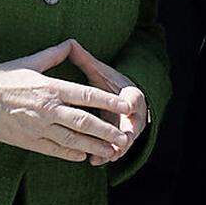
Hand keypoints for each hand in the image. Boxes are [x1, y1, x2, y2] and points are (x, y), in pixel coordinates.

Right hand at [0, 39, 132, 163]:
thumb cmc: (0, 77)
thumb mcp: (29, 62)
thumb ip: (54, 55)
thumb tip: (70, 43)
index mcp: (50, 87)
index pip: (87, 95)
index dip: (109, 101)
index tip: (126, 105)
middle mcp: (47, 109)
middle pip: (85, 122)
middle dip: (107, 130)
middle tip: (124, 136)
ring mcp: (37, 127)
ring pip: (72, 140)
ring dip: (94, 146)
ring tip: (111, 150)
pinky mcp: (27, 140)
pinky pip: (54, 149)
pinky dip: (70, 153)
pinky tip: (83, 155)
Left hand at [65, 43, 149, 165]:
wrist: (122, 100)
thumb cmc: (108, 84)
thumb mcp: (99, 71)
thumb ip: (86, 60)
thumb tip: (71, 43)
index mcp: (130, 93)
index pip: (134, 97)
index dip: (131, 102)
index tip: (128, 106)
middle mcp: (133, 113)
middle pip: (133, 124)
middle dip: (126, 132)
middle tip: (120, 138)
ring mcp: (128, 128)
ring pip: (124, 141)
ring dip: (114, 149)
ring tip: (101, 156)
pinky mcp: (121, 140)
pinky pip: (115, 150)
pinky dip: (106, 156)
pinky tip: (93, 161)